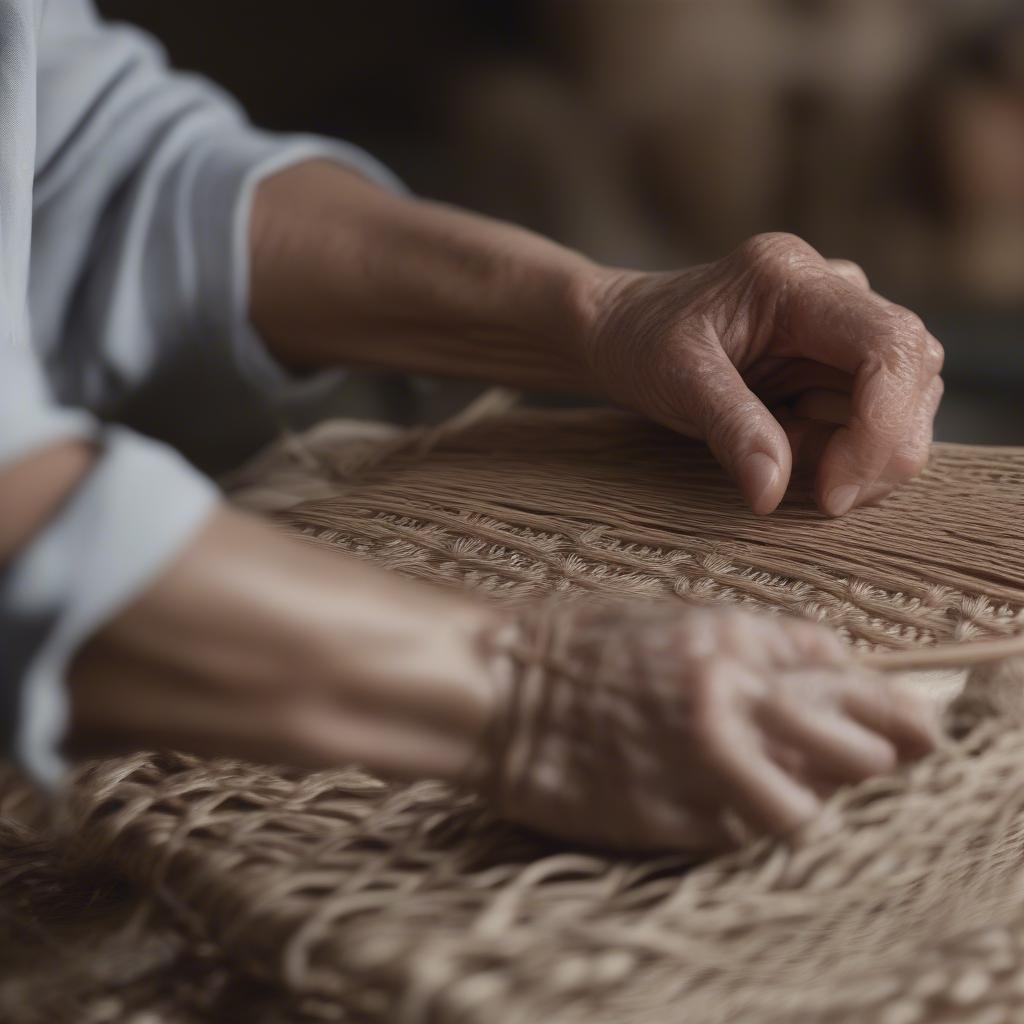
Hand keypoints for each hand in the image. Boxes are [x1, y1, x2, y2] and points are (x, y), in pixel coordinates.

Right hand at [473, 603, 938, 851]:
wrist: (497, 689)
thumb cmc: (573, 643)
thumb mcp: (668, 616)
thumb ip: (746, 642)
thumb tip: (821, 662)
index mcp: (728, 637)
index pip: (844, 671)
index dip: (888, 703)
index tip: (911, 724)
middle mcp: (729, 696)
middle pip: (855, 743)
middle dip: (875, 755)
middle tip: (876, 762)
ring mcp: (703, 760)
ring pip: (815, 803)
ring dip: (815, 800)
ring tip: (794, 791)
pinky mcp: (673, 815)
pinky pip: (750, 837)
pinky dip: (757, 828)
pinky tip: (736, 810)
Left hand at [585, 233, 944, 515]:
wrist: (622, 330)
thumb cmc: (641, 344)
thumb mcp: (675, 382)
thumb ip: (730, 431)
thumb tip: (772, 494)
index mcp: (792, 280)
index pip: (890, 346)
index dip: (883, 427)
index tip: (835, 493)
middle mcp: (832, 290)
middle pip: (913, 374)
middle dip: (878, 450)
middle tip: (820, 496)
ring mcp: (840, 324)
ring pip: (903, 400)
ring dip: (856, 453)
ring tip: (781, 452)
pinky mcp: (837, 358)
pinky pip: (871, 414)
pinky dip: (842, 450)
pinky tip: (790, 446)